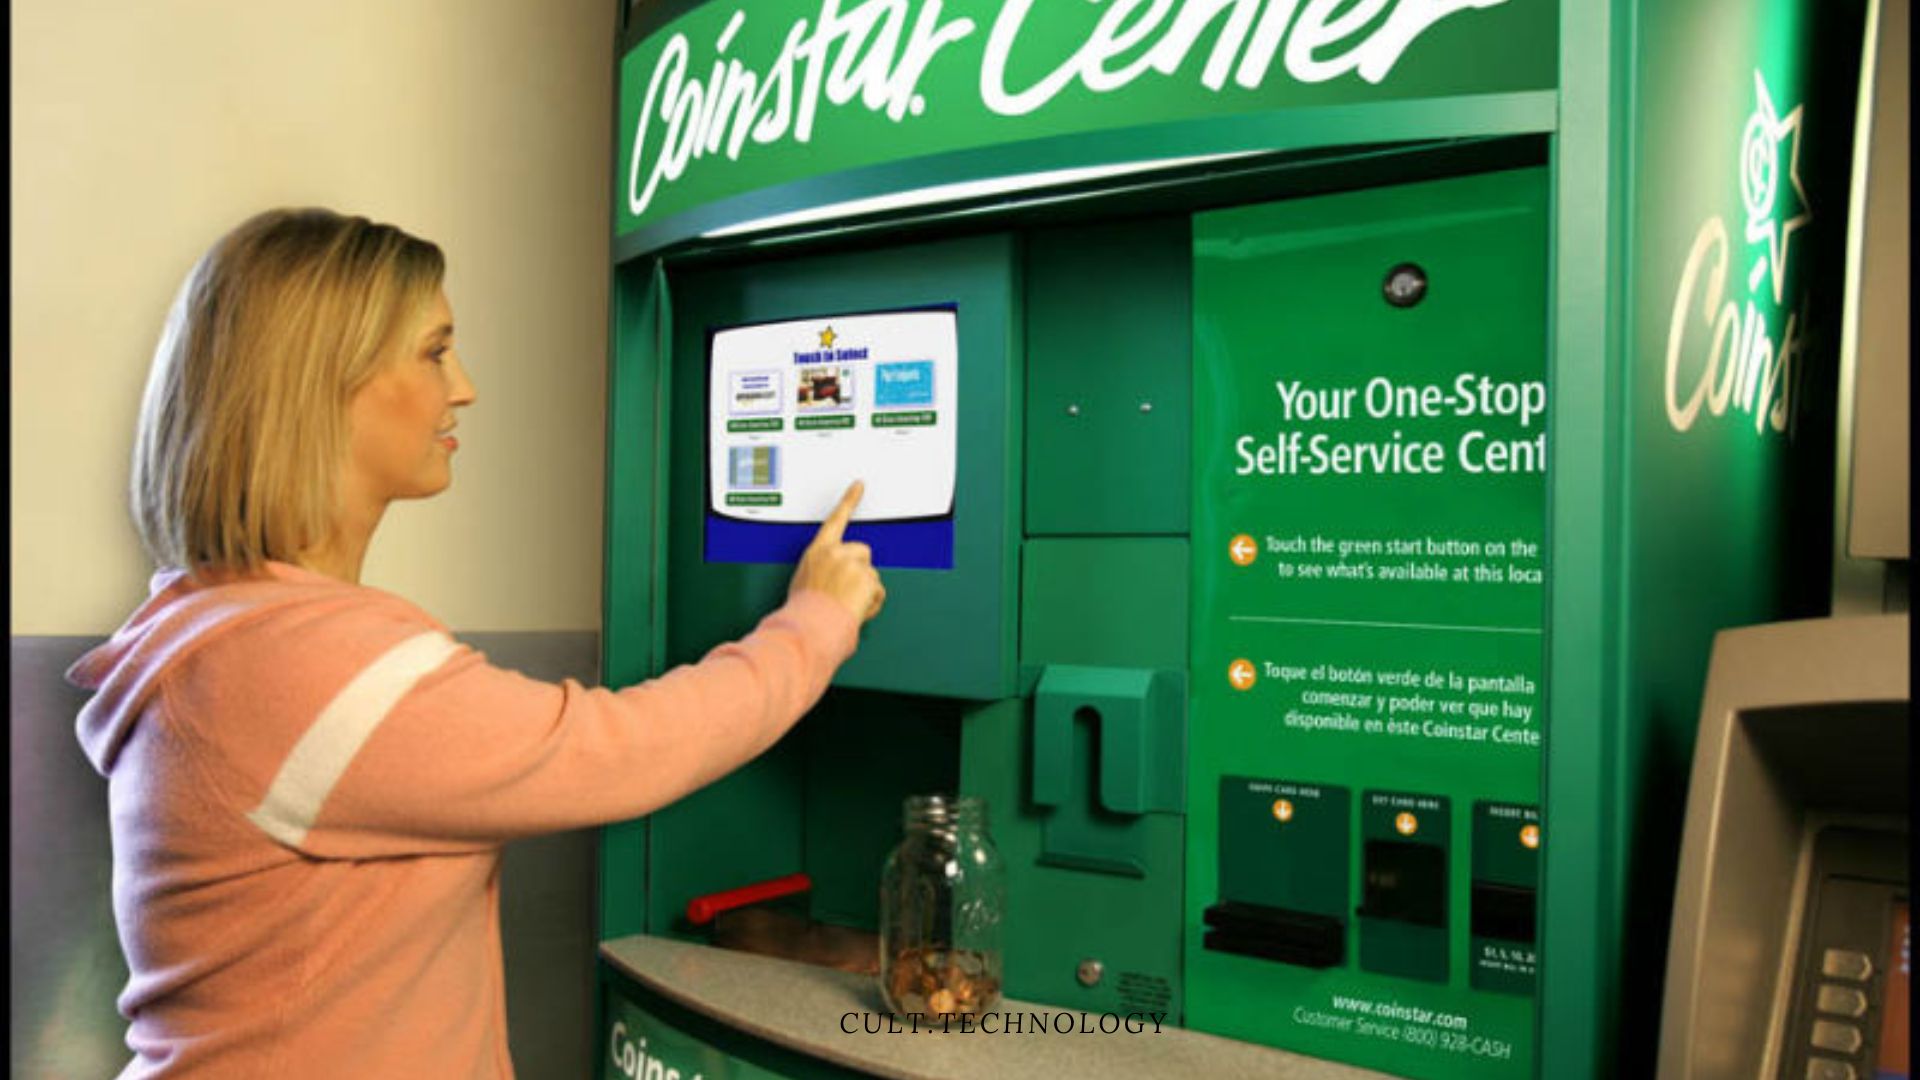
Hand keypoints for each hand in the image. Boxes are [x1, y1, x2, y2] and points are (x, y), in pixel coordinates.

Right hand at [789, 480, 885, 624]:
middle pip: (862, 552)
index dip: (848, 501)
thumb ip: (822, 572)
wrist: (810, 627)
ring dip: (864, 590)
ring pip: (871, 574)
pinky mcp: (866, 576)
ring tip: (846, 606)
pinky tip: (855, 611)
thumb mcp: (804, 583)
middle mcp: (835, 553)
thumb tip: (835, 578)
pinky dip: (871, 603)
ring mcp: (852, 563)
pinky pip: (877, 591)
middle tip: (846, 592)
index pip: (835, 520)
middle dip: (860, 569)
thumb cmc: (804, 612)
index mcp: (817, 552)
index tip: (859, 485)